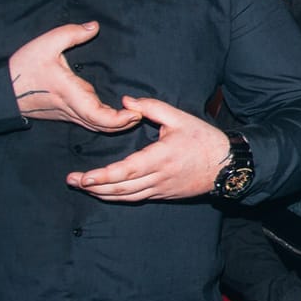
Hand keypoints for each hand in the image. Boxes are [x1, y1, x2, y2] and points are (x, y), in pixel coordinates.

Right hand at [9, 22, 143, 131]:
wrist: (1, 90)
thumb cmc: (24, 67)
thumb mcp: (47, 43)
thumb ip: (72, 33)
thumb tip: (94, 26)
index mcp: (70, 93)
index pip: (100, 116)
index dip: (120, 119)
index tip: (135, 112)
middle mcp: (72, 108)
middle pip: (103, 126)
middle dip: (125, 123)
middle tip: (143, 113)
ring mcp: (68, 114)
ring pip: (96, 127)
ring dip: (116, 125)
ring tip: (134, 115)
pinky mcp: (65, 114)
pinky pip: (88, 122)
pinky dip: (104, 123)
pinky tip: (116, 117)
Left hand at [65, 96, 230, 200]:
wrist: (228, 164)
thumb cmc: (204, 139)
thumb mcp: (180, 117)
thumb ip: (152, 107)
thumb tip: (127, 101)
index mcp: (160, 158)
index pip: (125, 171)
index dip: (102, 177)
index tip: (84, 177)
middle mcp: (158, 178)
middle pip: (120, 188)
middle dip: (93, 186)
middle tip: (72, 180)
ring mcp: (160, 189)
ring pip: (126, 197)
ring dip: (103, 194)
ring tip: (84, 187)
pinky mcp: (164, 194)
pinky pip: (136, 198)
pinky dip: (118, 197)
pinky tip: (107, 192)